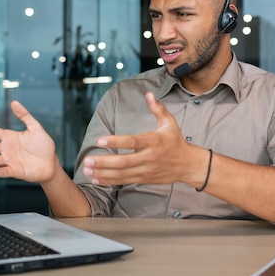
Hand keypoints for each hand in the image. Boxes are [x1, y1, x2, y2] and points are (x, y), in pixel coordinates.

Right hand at [0, 101, 56, 182]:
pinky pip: (6, 171)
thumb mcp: (35, 128)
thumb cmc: (43, 145)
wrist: (51, 163)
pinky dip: (0, 171)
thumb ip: (25, 116)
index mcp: (9, 137)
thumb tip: (14, 102)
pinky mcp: (15, 171)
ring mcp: (9, 160)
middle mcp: (5, 149)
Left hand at [82, 92, 204, 185]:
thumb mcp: (169, 122)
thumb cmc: (176, 141)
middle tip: (87, 160)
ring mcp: (146, 170)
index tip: (99, 141)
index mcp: (153, 141)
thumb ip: (157, 109)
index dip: (115, 142)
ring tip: (86, 170)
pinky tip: (96, 178)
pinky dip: (109, 181)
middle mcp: (149, 157)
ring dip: (103, 173)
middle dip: (104, 162)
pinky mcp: (144, 178)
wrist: (188, 165)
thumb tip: (148, 94)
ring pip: (122, 174)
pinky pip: (124, 181)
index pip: (132, 142)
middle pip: (123, 162)